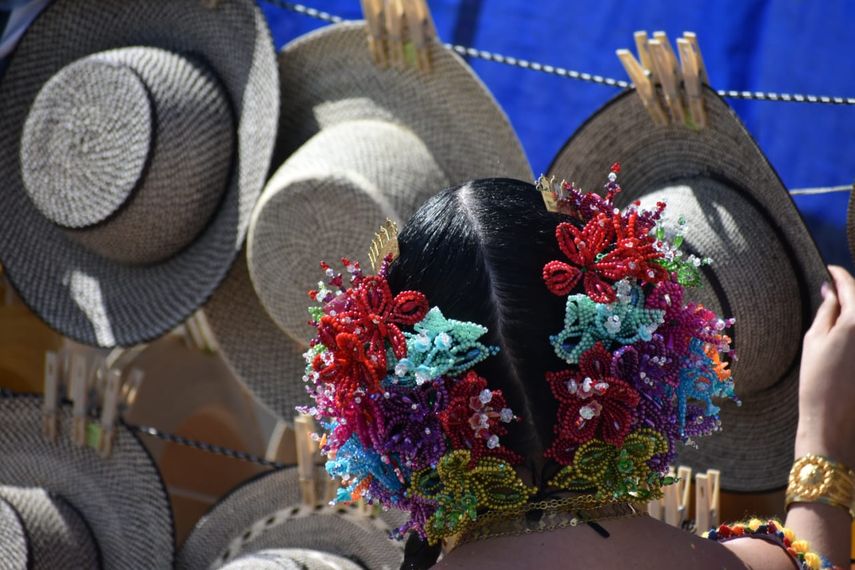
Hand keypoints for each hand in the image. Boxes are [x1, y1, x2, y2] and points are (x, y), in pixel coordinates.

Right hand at [795, 265, 854, 467]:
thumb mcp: (813, 340)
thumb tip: (831, 291)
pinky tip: (847, 332)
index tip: (830, 269)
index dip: (839, 275)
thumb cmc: (817, 380)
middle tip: (833, 289)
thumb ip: (826, 311)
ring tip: (840, 311)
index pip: (851, 287)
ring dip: (854, 312)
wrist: (835, 419)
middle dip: (850, 292)